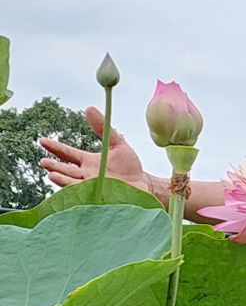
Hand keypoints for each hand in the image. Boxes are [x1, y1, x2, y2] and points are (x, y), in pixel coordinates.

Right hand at [38, 106, 160, 200]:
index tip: (42, 140)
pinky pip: (85, 196)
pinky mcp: (99, 197)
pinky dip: (77, 193)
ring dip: (62, 180)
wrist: (144, 186)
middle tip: (43, 162)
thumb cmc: (130, 166)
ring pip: (72, 184)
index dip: (55, 147)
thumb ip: (103, 128)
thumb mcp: (118, 144)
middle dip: (54, 166)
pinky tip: (69, 190)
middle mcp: (86, 175)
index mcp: (88, 162)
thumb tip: (88, 108)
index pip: (67, 154)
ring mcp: (91, 188)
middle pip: (66, 170)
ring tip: (51, 175)